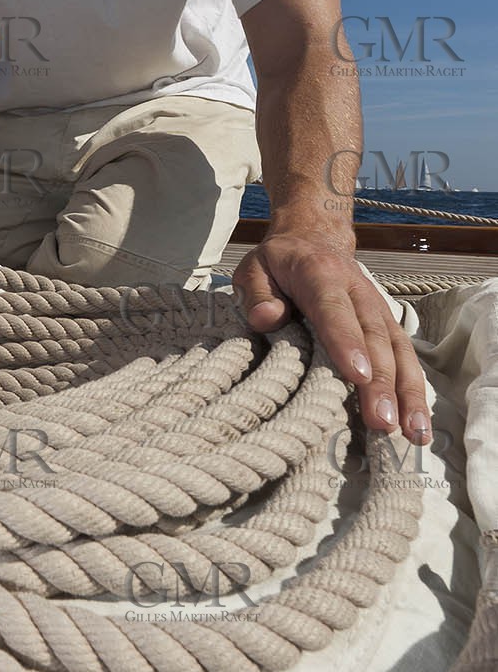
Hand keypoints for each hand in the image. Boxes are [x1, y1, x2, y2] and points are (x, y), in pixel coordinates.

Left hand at [232, 230, 430, 443]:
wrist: (313, 239)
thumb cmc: (279, 264)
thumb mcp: (254, 268)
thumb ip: (257, 293)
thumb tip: (267, 318)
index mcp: (321, 274)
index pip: (334, 310)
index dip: (348, 342)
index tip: (357, 375)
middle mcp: (358, 292)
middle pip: (374, 338)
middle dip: (382, 382)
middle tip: (382, 421)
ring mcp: (379, 309)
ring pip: (399, 351)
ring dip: (407, 392)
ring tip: (413, 432)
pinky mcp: (388, 325)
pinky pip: (406, 358)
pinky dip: (414, 391)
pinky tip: (417, 424)